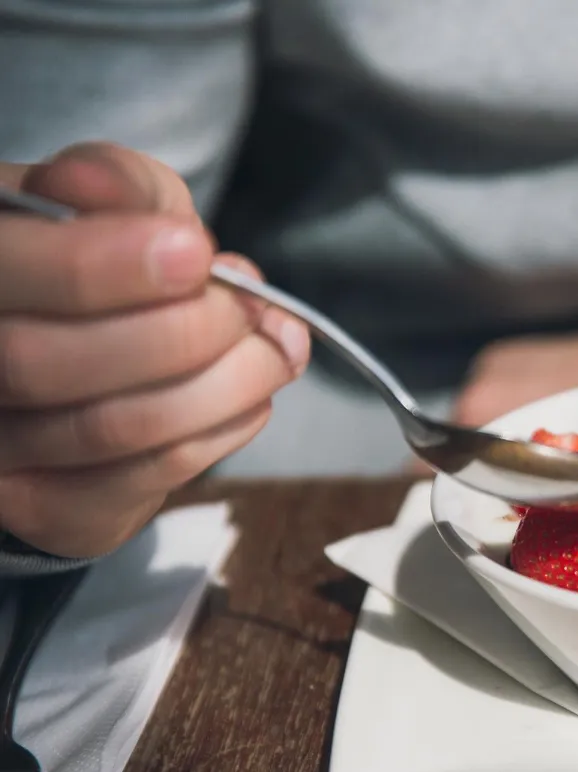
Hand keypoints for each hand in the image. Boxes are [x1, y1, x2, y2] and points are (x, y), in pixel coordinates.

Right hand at [0, 143, 309, 557]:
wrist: (85, 347)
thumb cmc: (97, 262)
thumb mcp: (110, 201)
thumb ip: (123, 188)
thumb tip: (138, 211)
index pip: (9, 271)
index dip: (105, 267)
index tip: (195, 252)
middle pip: (49, 364)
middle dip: (184, 331)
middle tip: (253, 304)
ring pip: (112, 429)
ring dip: (225, 384)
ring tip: (277, 345)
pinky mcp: (47, 502)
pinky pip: (145, 478)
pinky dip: (222, 430)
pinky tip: (251, 395)